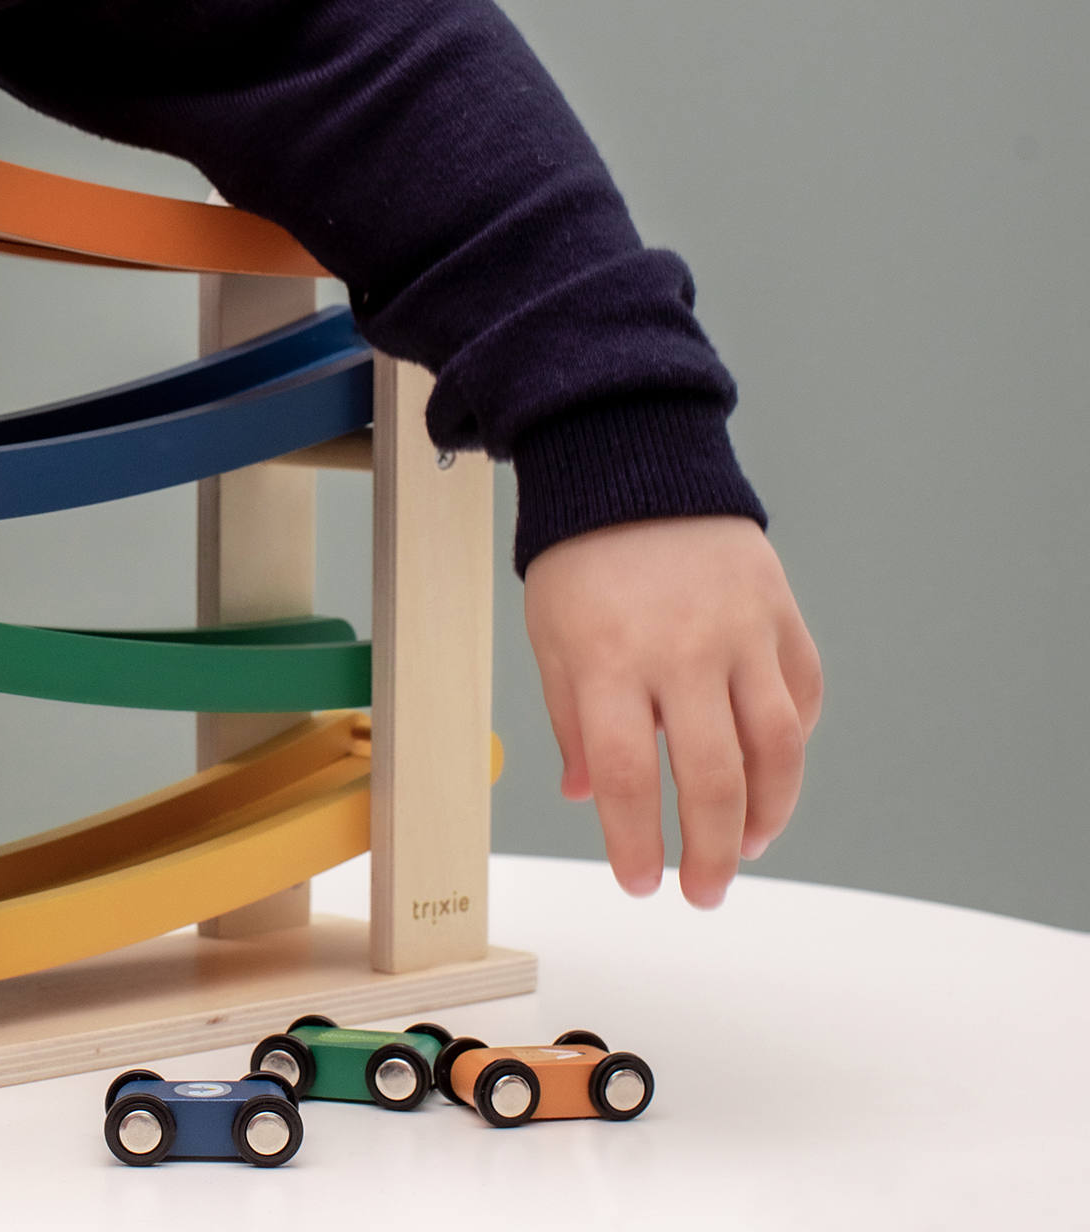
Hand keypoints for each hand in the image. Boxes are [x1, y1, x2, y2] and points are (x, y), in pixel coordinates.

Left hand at [522, 515, 821, 908]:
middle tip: (702, 890)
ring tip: (744, 846)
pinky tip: (772, 774)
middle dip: (708, 853)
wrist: (633, 462)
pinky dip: (794, 746)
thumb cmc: (582, 556)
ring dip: (766, 814)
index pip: (626, 775)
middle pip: (711, 777)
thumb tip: (588, 796)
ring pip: (776, 748)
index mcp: (606, 657)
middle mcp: (679, 648)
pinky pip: (802, 696)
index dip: (636, 842)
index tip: (639, 882)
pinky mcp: (779, 613)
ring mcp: (739, 630)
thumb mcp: (551, 634)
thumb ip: (570, 718)